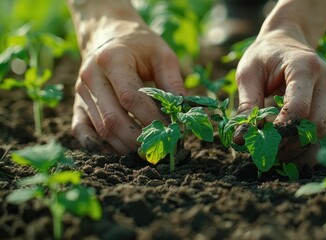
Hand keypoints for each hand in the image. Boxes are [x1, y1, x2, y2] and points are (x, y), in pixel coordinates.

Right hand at [69, 3, 184, 153]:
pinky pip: (82, 132)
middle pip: (113, 118)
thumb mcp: (162, 54)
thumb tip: (182, 114)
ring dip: (125, 146)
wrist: (108, 34)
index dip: (151, 118)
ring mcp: (81, 92)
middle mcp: (91, 76)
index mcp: (112, 59)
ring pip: (101, 129)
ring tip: (146, 151)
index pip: (130, 97)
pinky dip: (100, 146)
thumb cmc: (140, 46)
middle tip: (159, 149)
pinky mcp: (77, 104)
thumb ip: (173, 82)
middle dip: (138, 139)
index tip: (171, 130)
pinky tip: (121, 150)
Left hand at [235, 25, 325, 165]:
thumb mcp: (248, 74)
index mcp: (304, 67)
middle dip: (292, 146)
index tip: (263, 143)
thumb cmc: (263, 55)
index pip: (299, 108)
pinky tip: (291, 153)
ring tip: (279, 159)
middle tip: (269, 156)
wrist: (286, 40)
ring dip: (303, 151)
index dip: (282, 130)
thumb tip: (240, 138)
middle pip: (316, 125)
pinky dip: (310, 147)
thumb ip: (247, 104)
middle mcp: (325, 80)